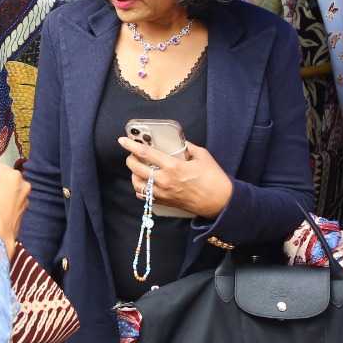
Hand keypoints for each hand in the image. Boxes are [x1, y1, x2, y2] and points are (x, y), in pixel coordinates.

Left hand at [119, 136, 233, 219]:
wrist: (220, 202)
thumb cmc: (213, 178)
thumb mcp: (202, 156)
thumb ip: (187, 147)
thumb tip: (177, 141)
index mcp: (173, 166)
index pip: (146, 154)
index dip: (131, 146)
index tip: (122, 140)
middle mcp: (164, 181)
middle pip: (136, 168)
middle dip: (130, 159)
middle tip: (133, 154)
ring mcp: (163, 193)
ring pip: (137, 184)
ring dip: (134, 174)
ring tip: (138, 169)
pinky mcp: (164, 202)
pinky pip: (144, 196)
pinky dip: (140, 189)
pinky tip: (145, 183)